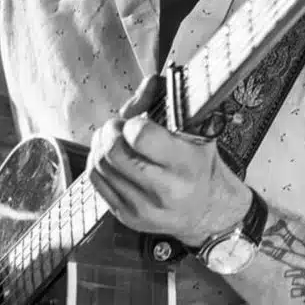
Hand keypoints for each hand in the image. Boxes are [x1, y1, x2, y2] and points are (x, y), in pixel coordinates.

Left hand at [87, 75, 252, 246]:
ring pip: (100, 165)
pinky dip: (97, 161)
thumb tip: (145, 87)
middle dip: (110, 130)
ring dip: (101, 143)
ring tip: (113, 137)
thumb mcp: (195, 130)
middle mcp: (166, 191)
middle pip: (114, 151)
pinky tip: (109, 155)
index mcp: (187, 166)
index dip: (132, 122)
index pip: (140, 136)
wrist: (207, 210)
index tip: (137, 121)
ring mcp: (144, 208)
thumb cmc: (199, 165)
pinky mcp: (127, 217)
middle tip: (118, 125)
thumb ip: (165, 102)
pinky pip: (96, 181)